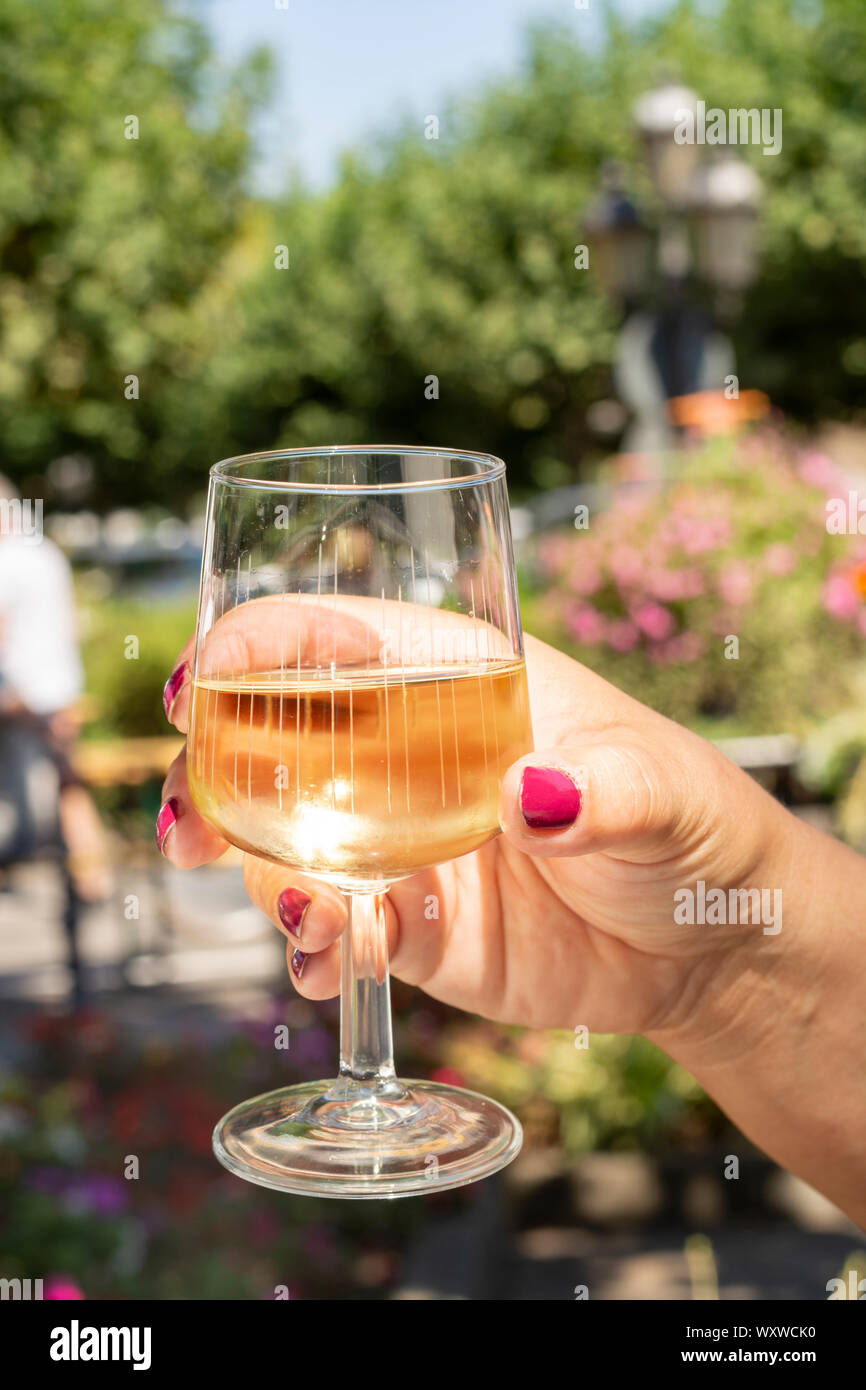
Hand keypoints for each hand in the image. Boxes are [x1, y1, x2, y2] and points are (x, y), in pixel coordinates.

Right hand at [159, 626, 788, 1036]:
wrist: (703, 944)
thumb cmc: (688, 825)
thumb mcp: (661, 793)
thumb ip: (603, 790)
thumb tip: (534, 794)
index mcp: (450, 677)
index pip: (329, 636)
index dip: (248, 650)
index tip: (195, 690)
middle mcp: (404, 752)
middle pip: (270, 739)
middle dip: (212, 773)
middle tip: (192, 828)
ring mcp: (397, 841)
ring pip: (281, 840)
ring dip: (258, 874)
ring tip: (305, 917)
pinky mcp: (405, 924)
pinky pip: (328, 928)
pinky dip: (311, 947)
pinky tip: (330, 967)